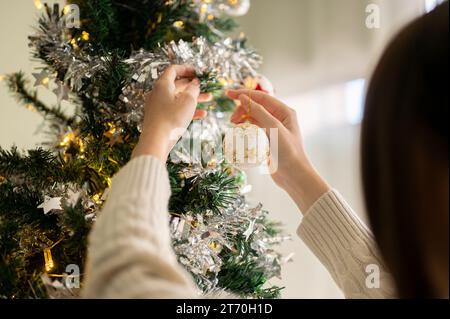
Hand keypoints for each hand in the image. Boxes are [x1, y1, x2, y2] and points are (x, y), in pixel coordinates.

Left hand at [132, 65, 211, 160]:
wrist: (156, 141)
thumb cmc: (171, 119)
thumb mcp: (188, 101)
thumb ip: (193, 89)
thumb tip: (195, 84)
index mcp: (163, 85)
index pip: (173, 70)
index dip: (186, 69)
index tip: (197, 72)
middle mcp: (158, 93)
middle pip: (177, 85)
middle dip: (193, 86)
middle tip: (206, 87)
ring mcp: (158, 106)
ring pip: (178, 98)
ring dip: (194, 98)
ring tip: (208, 100)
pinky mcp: (160, 117)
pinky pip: (175, 110)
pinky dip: (187, 110)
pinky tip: (201, 114)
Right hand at [226, 89, 329, 213]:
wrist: (293, 175)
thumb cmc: (287, 151)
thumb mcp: (273, 128)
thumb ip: (258, 111)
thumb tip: (243, 98)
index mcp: (284, 112)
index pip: (262, 97)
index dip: (244, 94)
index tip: (228, 94)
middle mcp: (279, 118)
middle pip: (256, 106)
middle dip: (242, 109)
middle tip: (231, 119)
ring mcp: (274, 129)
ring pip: (253, 117)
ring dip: (242, 119)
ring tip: (233, 125)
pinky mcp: (268, 140)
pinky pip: (254, 129)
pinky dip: (245, 128)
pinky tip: (239, 132)